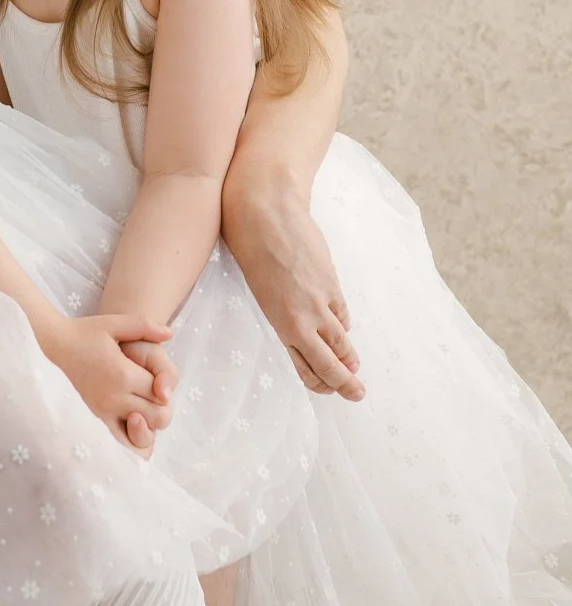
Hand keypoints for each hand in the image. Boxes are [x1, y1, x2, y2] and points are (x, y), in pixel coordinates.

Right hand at [40, 313, 174, 445]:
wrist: (59, 344)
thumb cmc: (88, 331)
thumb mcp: (115, 322)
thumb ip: (145, 326)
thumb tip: (170, 333)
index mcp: (122, 374)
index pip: (160, 392)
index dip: (163, 382)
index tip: (151, 368)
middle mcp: (114, 397)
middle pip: (157, 414)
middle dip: (162, 402)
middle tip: (151, 383)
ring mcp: (105, 410)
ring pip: (145, 429)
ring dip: (151, 416)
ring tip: (143, 395)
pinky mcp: (99, 416)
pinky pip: (124, 438)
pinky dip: (136, 434)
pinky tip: (137, 417)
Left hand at [224, 180, 363, 400]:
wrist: (266, 211)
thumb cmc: (249, 246)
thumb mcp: (259, 288)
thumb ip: (280, 311)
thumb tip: (299, 325)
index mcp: (277, 323)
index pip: (304, 368)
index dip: (319, 383)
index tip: (327, 389)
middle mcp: (301, 319)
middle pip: (330, 364)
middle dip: (345, 383)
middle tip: (356, 394)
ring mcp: (320, 302)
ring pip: (342, 342)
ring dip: (350, 359)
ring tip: (355, 370)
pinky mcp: (332, 283)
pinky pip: (343, 313)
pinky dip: (343, 323)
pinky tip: (342, 328)